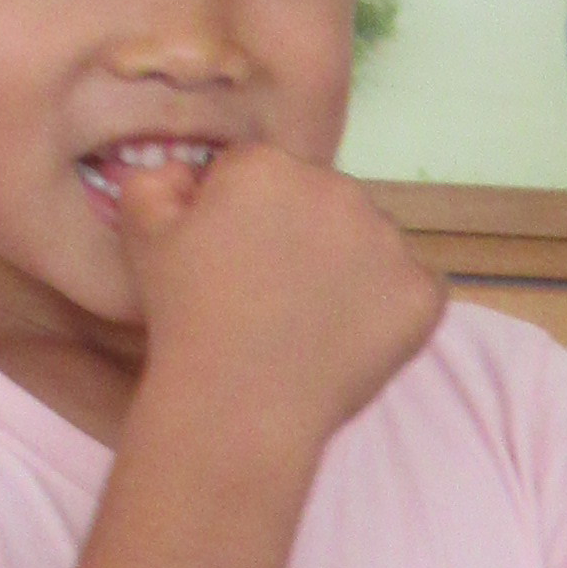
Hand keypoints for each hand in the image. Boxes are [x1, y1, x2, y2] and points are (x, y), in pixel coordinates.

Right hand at [117, 139, 444, 452]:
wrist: (239, 401)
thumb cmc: (185, 319)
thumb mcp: (142, 238)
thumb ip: (155, 185)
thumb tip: (186, 174)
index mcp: (268, 166)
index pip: (262, 176)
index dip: (243, 220)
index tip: (233, 264)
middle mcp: (336, 187)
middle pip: (322, 202)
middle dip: (302, 237)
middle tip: (272, 298)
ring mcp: (389, 240)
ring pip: (371, 243)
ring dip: (350, 270)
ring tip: (311, 324)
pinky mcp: (423, 291)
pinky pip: (414, 290)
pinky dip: (391, 313)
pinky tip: (350, 341)